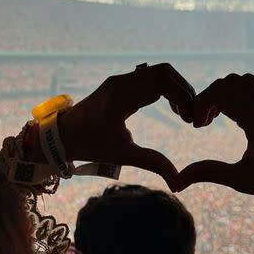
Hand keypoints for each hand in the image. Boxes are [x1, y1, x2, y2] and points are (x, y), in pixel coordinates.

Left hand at [58, 63, 195, 186]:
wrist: (62, 135)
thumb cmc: (89, 145)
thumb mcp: (122, 155)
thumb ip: (152, 163)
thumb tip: (178, 182)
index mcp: (121, 96)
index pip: (162, 82)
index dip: (183, 96)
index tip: (189, 119)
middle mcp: (121, 82)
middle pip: (164, 72)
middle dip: (183, 90)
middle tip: (190, 115)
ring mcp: (120, 80)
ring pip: (158, 72)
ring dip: (175, 88)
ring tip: (183, 113)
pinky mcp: (121, 83)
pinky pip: (149, 77)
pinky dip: (165, 88)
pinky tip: (171, 108)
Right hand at [175, 73, 253, 231]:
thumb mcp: (242, 180)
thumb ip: (208, 173)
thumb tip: (176, 182)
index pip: (221, 91)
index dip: (200, 104)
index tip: (194, 126)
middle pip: (233, 81)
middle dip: (213, 97)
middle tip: (203, 122)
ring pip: (251, 83)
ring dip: (230, 95)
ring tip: (220, 121)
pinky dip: (248, 98)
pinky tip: (244, 123)